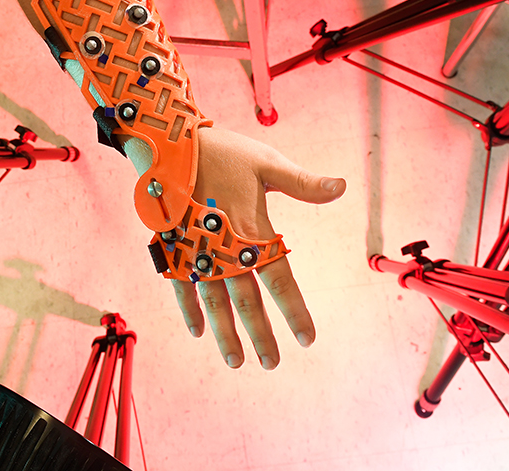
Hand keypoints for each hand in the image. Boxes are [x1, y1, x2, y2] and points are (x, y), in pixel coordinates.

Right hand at [171, 126, 345, 368]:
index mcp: (252, 231)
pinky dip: (190, 309)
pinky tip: (197, 331)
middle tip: (272, 364)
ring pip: (214, 302)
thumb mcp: (266, 162)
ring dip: (225, 334)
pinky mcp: (173, 249)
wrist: (167, 144)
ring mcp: (196, 253)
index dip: (294, 312)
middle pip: (246, 302)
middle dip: (260, 335)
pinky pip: (181, 286)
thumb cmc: (222, 151)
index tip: (307, 338)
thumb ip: (302, 183)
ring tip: (236, 361)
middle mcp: (224, 250)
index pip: (280, 280)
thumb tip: (341, 186)